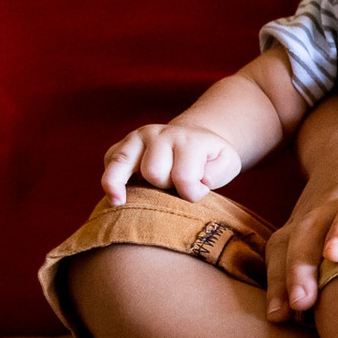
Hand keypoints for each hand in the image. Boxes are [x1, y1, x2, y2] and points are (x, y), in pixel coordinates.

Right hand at [102, 124, 241, 204]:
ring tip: (121, 203)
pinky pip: (109, 162)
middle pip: (153, 174)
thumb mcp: (227, 163)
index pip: (184, 178)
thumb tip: (197, 181)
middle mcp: (159, 134)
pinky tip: (117, 195)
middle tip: (175, 188)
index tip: (200, 192)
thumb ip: (217, 173)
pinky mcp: (122, 145)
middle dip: (165, 188)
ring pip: (123, 165)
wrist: (195, 138)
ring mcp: (137, 137)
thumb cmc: (210, 158)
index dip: (193, 194)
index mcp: (187, 140)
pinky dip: (110, 179)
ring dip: (128, 186)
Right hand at [264, 158, 337, 322]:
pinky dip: (273, 281)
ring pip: (289, 244)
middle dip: (303, 267)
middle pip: (311, 232)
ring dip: (284, 279)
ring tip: (283, 314)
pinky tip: (277, 313)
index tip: (334, 254)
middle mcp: (331, 204)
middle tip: (303, 301)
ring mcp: (307, 216)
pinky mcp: (293, 228)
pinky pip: (277, 253)